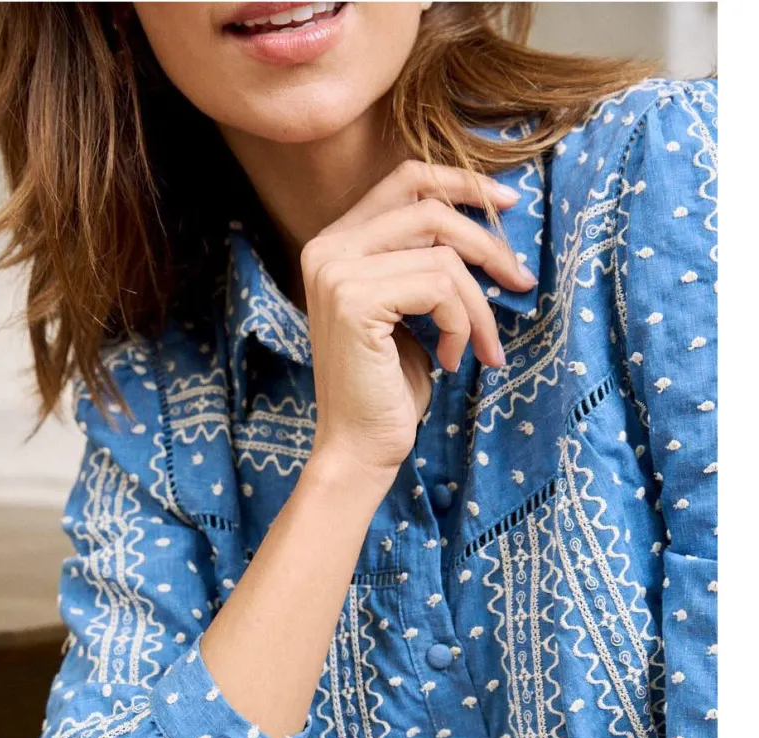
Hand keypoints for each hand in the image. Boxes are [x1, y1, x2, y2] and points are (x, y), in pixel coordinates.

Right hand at [301, 160, 536, 482]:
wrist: (360, 446)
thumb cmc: (389, 384)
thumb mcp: (409, 309)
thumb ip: (423, 260)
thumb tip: (491, 221)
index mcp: (335, 244)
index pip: (405, 181)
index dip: (462, 182)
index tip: (509, 203)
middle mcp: (327, 249)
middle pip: (431, 210)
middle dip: (489, 247)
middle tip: (521, 284)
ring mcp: (337, 272)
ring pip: (443, 256)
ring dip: (479, 305)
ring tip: (483, 346)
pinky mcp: (354, 301)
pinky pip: (440, 288)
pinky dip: (463, 325)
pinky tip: (454, 360)